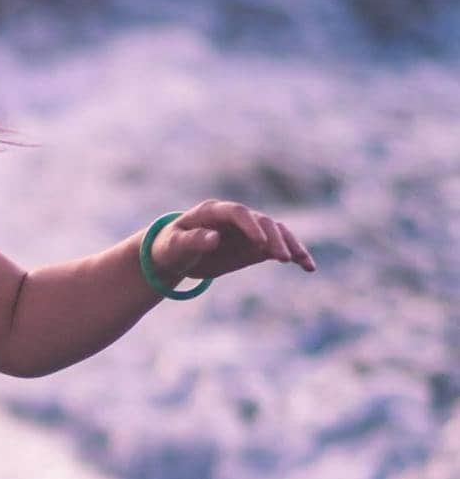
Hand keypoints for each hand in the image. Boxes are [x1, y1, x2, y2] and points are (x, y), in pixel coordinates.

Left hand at [151, 199, 315, 284]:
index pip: (236, 212)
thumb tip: (213, 238)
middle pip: (262, 221)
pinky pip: (278, 247)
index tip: (258, 241)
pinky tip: (308, 267)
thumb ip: (192, 241)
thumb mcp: (174, 246)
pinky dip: (295, 255)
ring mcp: (248, 230)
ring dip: (291, 244)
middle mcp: (236, 218)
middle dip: (273, 238)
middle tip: (281, 258)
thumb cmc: (171, 247)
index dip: (249, 224)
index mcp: (213, 211)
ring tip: (302, 261)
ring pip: (276, 232)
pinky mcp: (256, 245)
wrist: (176, 254)